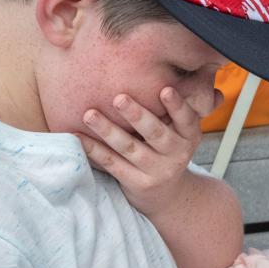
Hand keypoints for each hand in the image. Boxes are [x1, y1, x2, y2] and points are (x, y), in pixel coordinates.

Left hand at [78, 85, 210, 217]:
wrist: (168, 195)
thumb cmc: (168, 150)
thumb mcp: (180, 132)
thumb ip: (173, 110)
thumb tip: (161, 72)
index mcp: (189, 136)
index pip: (186, 119)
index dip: (177, 106)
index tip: (165, 90)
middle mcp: (177, 154)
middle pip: (155, 133)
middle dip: (137, 115)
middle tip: (119, 99)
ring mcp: (158, 171)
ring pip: (130, 148)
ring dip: (108, 130)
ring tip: (89, 115)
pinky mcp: (138, 184)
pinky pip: (113, 164)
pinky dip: (95, 150)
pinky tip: (79, 137)